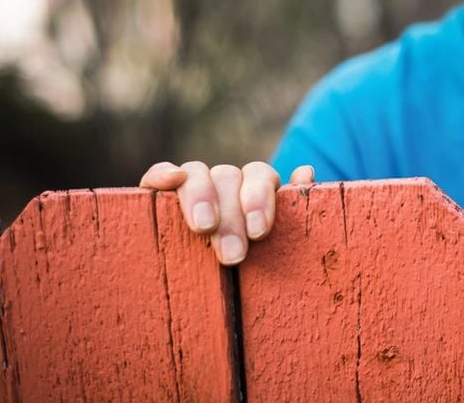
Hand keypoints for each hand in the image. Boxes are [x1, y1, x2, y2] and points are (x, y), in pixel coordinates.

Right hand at [139, 160, 315, 264]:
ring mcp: (192, 186)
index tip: (258, 233)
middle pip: (229, 176)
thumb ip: (295, 210)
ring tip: (204, 227)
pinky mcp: (159, 195)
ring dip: (202, 196)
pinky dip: (163, 172)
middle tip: (232, 254)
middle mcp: (226, 182)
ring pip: (197, 172)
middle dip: (232, 215)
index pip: (260, 176)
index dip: (259, 199)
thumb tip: (305, 173)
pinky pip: (158, 173)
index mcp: (256, 188)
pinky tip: (171, 180)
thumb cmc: (256, 265)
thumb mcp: (279, 243)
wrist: (206, 291)